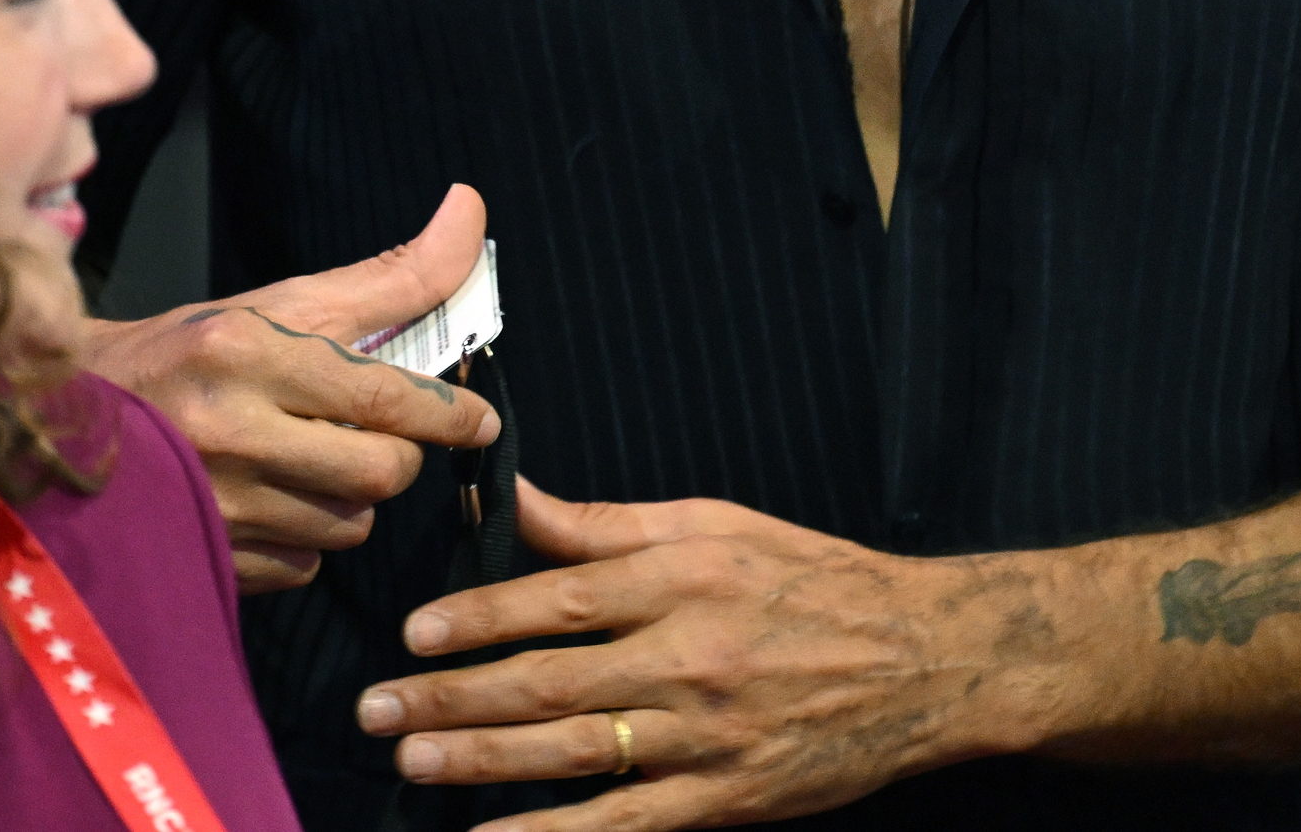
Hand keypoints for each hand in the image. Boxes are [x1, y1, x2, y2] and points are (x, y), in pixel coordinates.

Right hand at [83, 183, 499, 589]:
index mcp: (247, 351)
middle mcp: (226, 430)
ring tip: (314, 462)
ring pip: (349, 526)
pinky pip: (306, 565)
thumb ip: (392, 274)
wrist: (75, 416)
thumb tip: (471, 208)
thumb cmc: (199, 350)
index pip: (382, 397)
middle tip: (379, 434)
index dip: (448, 414)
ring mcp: (213, 505)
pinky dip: (310, 537)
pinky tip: (277, 499)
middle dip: (400, 455)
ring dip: (353, 498)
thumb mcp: (286, 302)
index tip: (481, 421)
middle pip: (379, 472)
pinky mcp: (206, 559)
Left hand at [365, 481, 1018, 829]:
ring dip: (481, 759)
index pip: (558, 596)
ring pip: (573, 752)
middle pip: (549, 680)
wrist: (925, 659)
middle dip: (451, 696)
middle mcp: (690, 654)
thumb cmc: (814, 580)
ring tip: (412, 758)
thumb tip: (517, 500)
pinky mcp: (724, 797)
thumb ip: (610, 524)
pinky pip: (622, 823)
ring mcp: (706, 734)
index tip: (416, 631)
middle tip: (375, 707)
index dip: (478, 616)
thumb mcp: (717, 526)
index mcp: (684, 577)